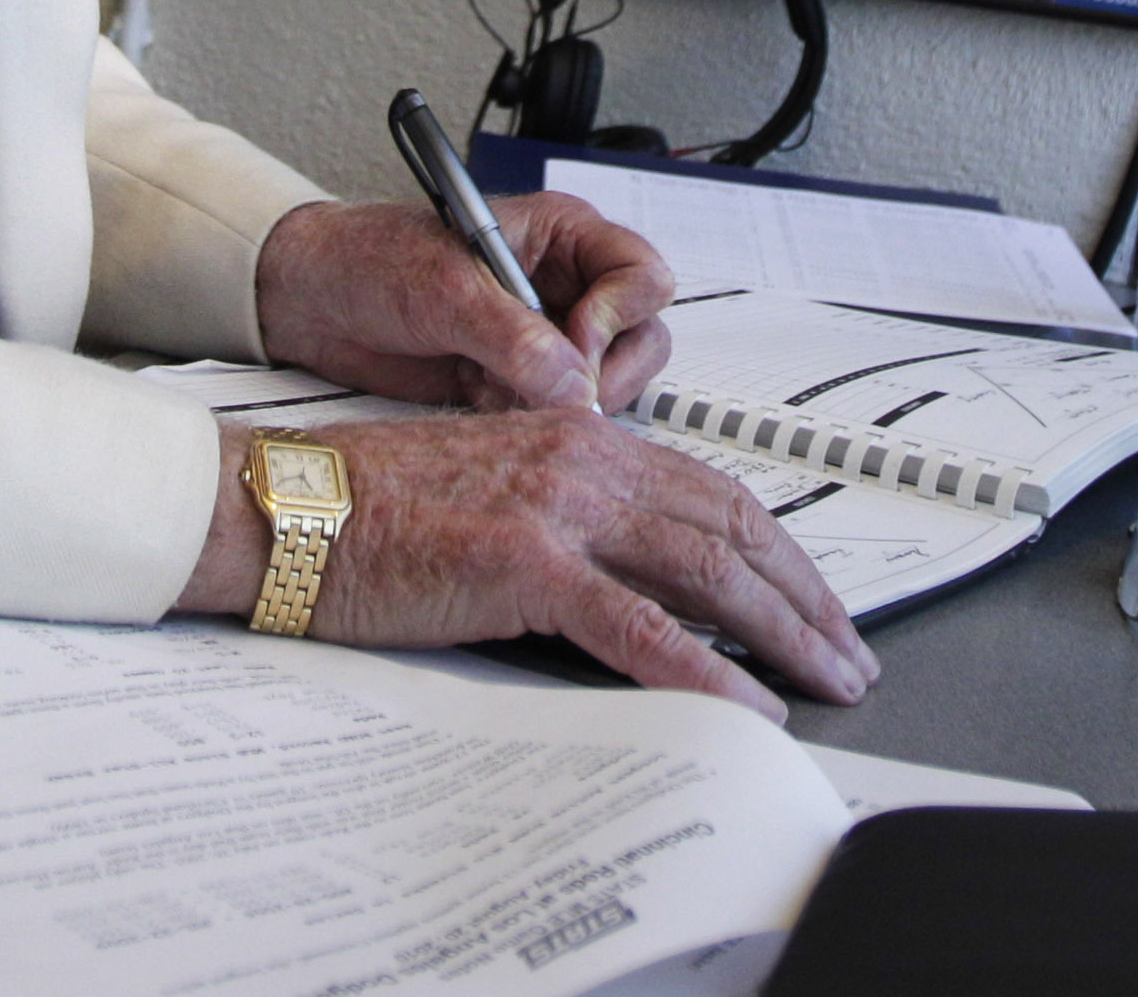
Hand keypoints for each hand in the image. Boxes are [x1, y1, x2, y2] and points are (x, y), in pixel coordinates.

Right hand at [180, 411, 874, 719]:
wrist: (286, 507)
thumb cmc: (371, 505)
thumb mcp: (492, 489)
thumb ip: (565, 512)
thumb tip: (630, 572)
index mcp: (579, 436)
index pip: (712, 490)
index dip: (779, 549)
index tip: (817, 597)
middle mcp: (583, 460)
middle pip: (731, 526)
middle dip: (804, 594)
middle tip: (851, 650)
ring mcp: (558, 510)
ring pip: (705, 569)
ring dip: (781, 631)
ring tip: (827, 678)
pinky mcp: (524, 565)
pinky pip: (638, 625)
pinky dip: (704, 668)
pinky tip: (745, 701)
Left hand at [253, 195, 677, 414]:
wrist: (310, 303)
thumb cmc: (370, 260)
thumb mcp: (445, 289)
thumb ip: (513, 338)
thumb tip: (571, 386)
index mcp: (562, 235)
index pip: (643, 274)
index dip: (618, 314)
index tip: (573, 340)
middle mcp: (564, 285)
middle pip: (640, 338)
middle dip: (601, 373)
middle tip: (551, 390)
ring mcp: (544, 338)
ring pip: (606, 383)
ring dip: (563, 403)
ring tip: (499, 391)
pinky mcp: (518, 381)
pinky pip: (558, 414)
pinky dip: (531, 422)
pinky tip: (482, 401)